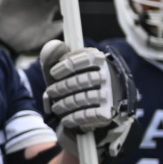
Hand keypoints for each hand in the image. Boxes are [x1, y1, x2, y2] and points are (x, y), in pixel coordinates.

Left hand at [39, 40, 136, 161]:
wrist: (101, 114)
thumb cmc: (77, 87)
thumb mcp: (65, 70)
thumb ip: (55, 56)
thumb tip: (54, 44)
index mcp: (101, 61)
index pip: (86, 59)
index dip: (67, 65)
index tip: (53, 73)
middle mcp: (110, 77)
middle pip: (82, 80)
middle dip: (62, 88)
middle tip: (51, 92)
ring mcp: (111, 96)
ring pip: (83, 98)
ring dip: (65, 104)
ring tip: (56, 107)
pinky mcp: (110, 113)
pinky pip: (88, 115)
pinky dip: (73, 118)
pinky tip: (66, 119)